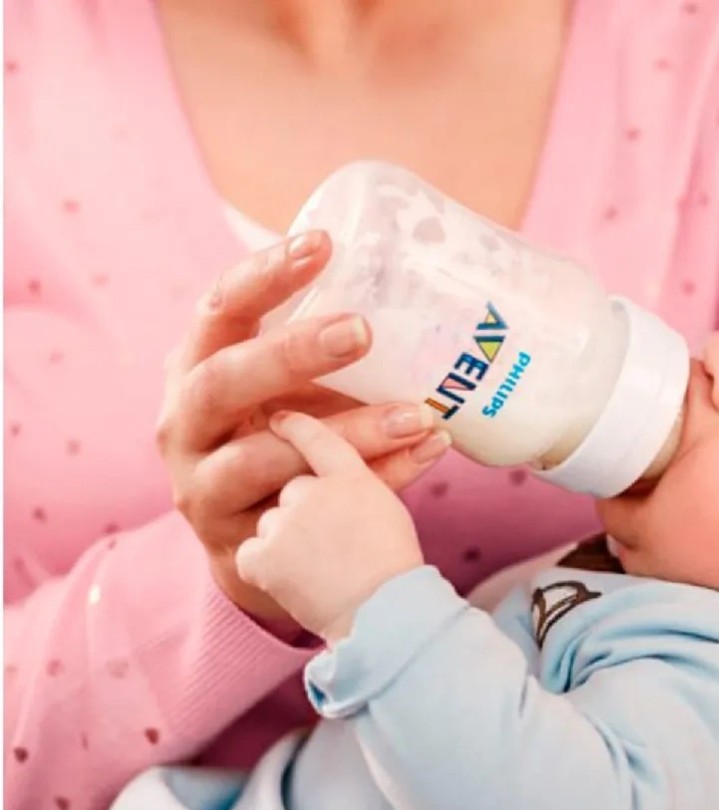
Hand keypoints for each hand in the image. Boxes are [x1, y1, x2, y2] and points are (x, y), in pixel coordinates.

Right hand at [157, 232, 449, 621]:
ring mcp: (203, 486)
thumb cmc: (279, 439)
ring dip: (347, 434)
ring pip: (263, 458)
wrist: (257, 548)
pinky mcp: (239, 542)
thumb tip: (423, 286)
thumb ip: (322, 350)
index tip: (321, 244)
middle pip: (222, 381)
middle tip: (361, 329)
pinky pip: (309, 509)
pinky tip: (426, 453)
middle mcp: (184, 424)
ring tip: (418, 415)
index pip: (217, 310)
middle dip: (291, 353)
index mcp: (195, 369)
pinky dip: (374, 482)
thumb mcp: (282, 388)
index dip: (261, 276)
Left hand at [235, 412, 425, 643]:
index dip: (297, 427)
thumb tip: (436, 435)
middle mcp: (310, 490)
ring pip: (273, 522)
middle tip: (332, 542)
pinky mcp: (261, 556)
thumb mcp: (396, 509)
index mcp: (350, 476)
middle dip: (306, 511)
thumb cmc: (397, 569)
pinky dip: (267, 569)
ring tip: (320, 570)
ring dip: (287, 541)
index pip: (317, 438)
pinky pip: (252, 554)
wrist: (382, 616)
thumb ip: (395, 468)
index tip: (281, 419)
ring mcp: (282, 523)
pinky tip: (294, 583)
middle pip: (295, 489)